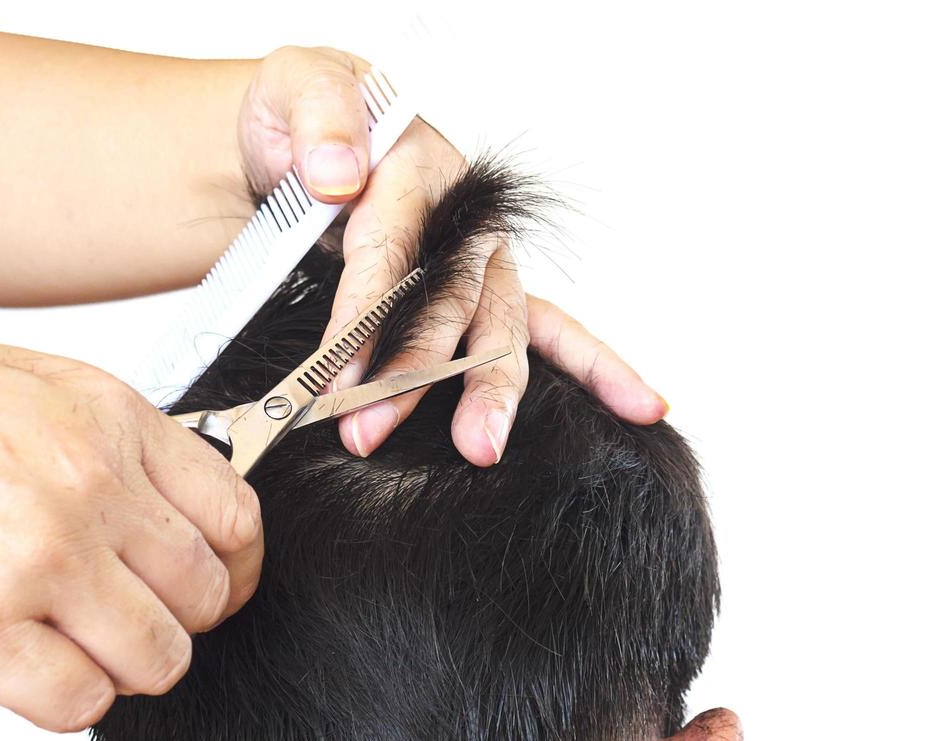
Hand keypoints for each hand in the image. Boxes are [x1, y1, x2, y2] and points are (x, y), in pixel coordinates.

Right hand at [0, 329, 262, 730]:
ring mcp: (34, 559)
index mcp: (109, 423)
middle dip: (176, 621)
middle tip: (128, 619)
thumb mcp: (34, 388)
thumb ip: (119, 446)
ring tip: (72, 642)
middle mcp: (86, 488)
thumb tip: (186, 513)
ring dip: (123, 666)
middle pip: (205, 599)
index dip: (237, 569)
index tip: (220, 586)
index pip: (236, 518)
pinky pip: (76, 700)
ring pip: (155, 660)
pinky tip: (24, 663)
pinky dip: (62, 698)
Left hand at [236, 47, 668, 461]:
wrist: (316, 139)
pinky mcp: (494, 292)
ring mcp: (488, 261)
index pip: (394, 248)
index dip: (363, 314)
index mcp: (421, 168)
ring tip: (481, 449)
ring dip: (493, 394)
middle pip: (454, 300)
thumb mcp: (297, 91)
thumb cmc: (306, 124)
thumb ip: (318, 123)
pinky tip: (642, 408)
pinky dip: (596, 371)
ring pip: (503, 328)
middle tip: (369, 429)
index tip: (332, 374)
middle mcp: (467, 219)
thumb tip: (340, 177)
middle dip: (416, 373)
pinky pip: (551, 335)